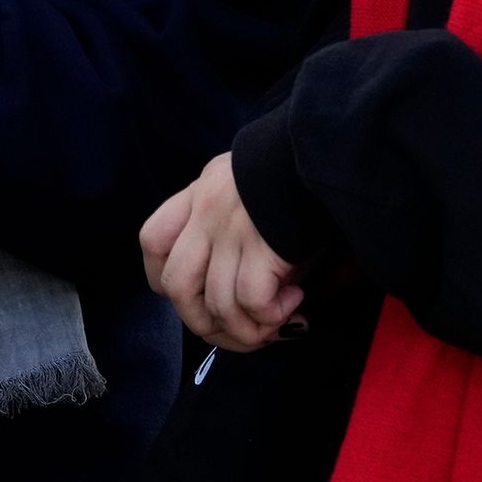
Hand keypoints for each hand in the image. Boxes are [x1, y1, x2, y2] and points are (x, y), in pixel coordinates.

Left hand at [143, 153, 299, 352]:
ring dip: (247, 330)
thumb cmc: (299, 171)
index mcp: (200, 192)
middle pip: (176, 287)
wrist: (328, 150)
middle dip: (204, 323)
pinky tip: (295, 302)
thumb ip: (234, 226)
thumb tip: (246, 295)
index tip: (196, 297)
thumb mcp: (250, 186)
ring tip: (277, 323)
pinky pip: (252, 302)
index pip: (153, 241)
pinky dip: (272, 316)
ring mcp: (230, 230)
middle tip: (241, 329)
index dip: (164, 280)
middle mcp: (206, 212)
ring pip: (216, 305)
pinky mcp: (261, 247)